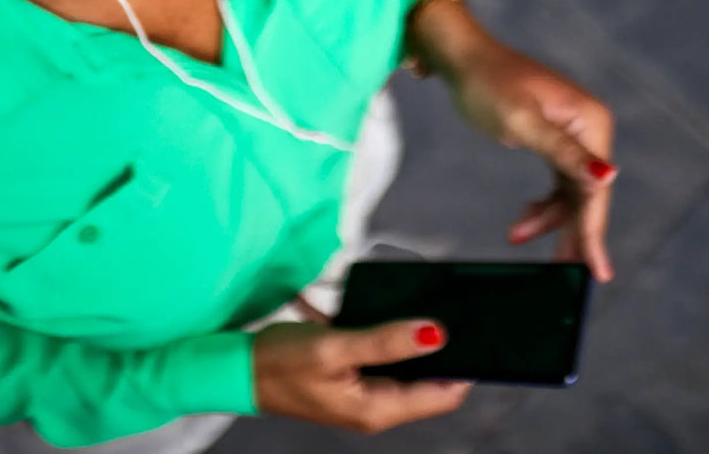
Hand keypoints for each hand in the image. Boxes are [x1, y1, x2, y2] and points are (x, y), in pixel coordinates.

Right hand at [252, 318, 470, 432]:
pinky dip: (372, 329)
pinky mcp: (346, 374)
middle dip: (434, 343)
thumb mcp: (334, 347)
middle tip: (442, 304)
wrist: (235, 369)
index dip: (462, 364)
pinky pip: (373, 352)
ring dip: (402, 333)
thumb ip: (385, 341)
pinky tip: (361, 303)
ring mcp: (360, 390)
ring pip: (400, 361)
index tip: (473, 328)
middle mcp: (375, 405)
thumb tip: (436, 333)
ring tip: (405, 299)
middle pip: (425, 377)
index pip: (443, 394)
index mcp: (378, 409)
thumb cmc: (278, 363)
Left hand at [406, 0, 618, 281]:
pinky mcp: (553, 137)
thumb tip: (607, 177)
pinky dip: (542, 202)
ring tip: (517, 235)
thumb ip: (563, 153)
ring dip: (548, 217)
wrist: (460, 56)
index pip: (595, 189)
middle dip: (570, 231)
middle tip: (559, 271)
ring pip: (571, 191)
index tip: (595, 272)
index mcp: (590, 121)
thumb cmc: (487, 83)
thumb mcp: (521, 122)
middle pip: (587, 193)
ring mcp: (572, 133)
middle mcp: (589, 127)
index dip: (593, 231)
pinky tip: (523, 220)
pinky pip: (557, 181)